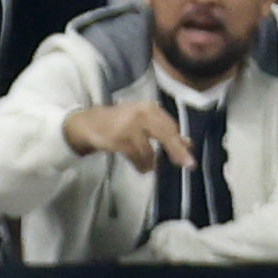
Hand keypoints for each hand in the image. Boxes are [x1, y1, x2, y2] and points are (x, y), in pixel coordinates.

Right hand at [61, 99, 195, 168]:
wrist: (89, 123)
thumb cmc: (120, 122)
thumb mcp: (144, 122)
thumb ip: (164, 130)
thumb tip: (188, 143)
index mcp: (150, 108)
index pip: (170, 126)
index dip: (180, 142)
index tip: (188, 156)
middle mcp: (141, 114)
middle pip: (165, 135)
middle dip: (176, 151)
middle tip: (188, 165)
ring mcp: (129, 126)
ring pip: (149, 149)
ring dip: (151, 162)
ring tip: (150, 168)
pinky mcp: (118, 139)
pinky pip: (136, 156)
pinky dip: (141, 165)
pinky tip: (142, 168)